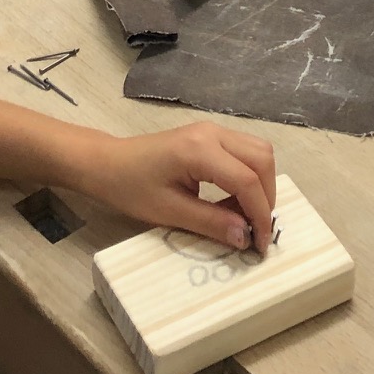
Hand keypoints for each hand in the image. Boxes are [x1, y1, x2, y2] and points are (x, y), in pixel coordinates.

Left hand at [82, 123, 277, 253]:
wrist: (106, 163)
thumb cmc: (130, 187)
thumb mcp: (169, 212)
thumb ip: (211, 223)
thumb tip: (246, 238)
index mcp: (200, 150)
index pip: (247, 180)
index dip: (260, 214)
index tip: (261, 244)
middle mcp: (212, 132)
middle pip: (262, 158)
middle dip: (266, 196)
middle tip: (255, 229)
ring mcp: (212, 129)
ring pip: (258, 150)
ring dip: (261, 184)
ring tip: (245, 216)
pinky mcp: (210, 135)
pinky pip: (244, 150)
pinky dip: (249, 175)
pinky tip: (234, 200)